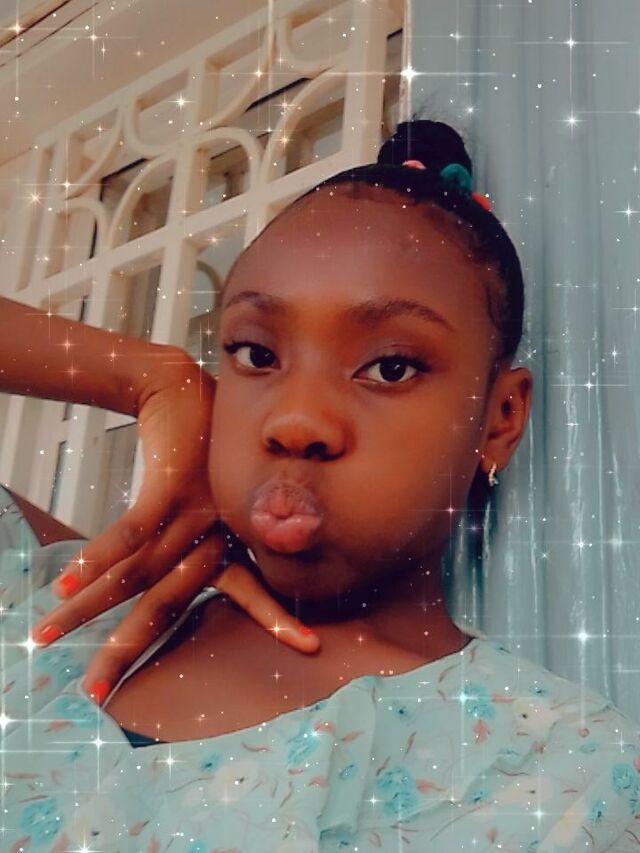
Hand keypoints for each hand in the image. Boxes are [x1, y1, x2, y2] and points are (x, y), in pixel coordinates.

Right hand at [30, 353, 318, 702]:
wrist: (187, 390)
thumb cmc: (208, 447)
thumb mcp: (226, 491)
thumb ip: (224, 532)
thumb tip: (215, 560)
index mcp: (230, 537)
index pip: (250, 589)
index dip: (275, 617)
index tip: (308, 647)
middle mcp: (212, 533)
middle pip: (168, 604)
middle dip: (128, 651)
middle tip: (94, 696)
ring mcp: (190, 514)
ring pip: (135, 575)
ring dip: (86, 609)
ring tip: (43, 637)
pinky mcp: (167, 489)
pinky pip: (128, 532)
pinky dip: (96, 558)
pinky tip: (66, 586)